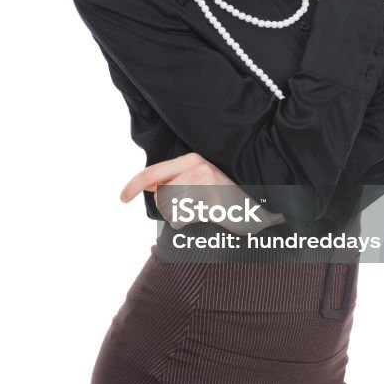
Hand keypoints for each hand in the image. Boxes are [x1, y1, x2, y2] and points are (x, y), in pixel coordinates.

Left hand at [120, 152, 284, 233]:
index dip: (134, 185)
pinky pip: (183, 220)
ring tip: (204, 212)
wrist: (261, 205)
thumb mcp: (201, 179)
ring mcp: (204, 184)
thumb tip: (148, 186)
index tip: (122, 198)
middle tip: (195, 209)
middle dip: (171, 209)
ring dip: (182, 218)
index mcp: (191, 159)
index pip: (153, 172)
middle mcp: (196, 167)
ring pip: (171, 210)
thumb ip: (174, 180)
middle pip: (162, 197)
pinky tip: (209, 217)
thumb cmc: (228, 196)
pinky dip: (191, 224)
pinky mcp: (210, 202)